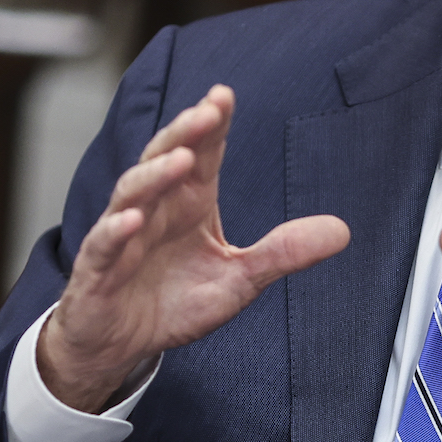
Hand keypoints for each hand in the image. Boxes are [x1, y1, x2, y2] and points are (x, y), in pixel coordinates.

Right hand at [37, 85, 349, 411]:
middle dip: (185, 133)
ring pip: (133, 192)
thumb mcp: (240, 280)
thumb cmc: (174, 302)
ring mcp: (123, 235)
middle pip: (165, 159)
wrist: (122, 344)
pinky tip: (134, 219)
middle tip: (208, 111)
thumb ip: (284, 252)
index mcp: (189, 202)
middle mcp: (155, 208)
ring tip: (181, 158)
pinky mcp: (98, 270)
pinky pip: (105, 244)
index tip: (226, 96)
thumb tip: (343, 230)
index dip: (212, 125)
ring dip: (156, 173)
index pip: (203, 155)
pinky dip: (118, 229)